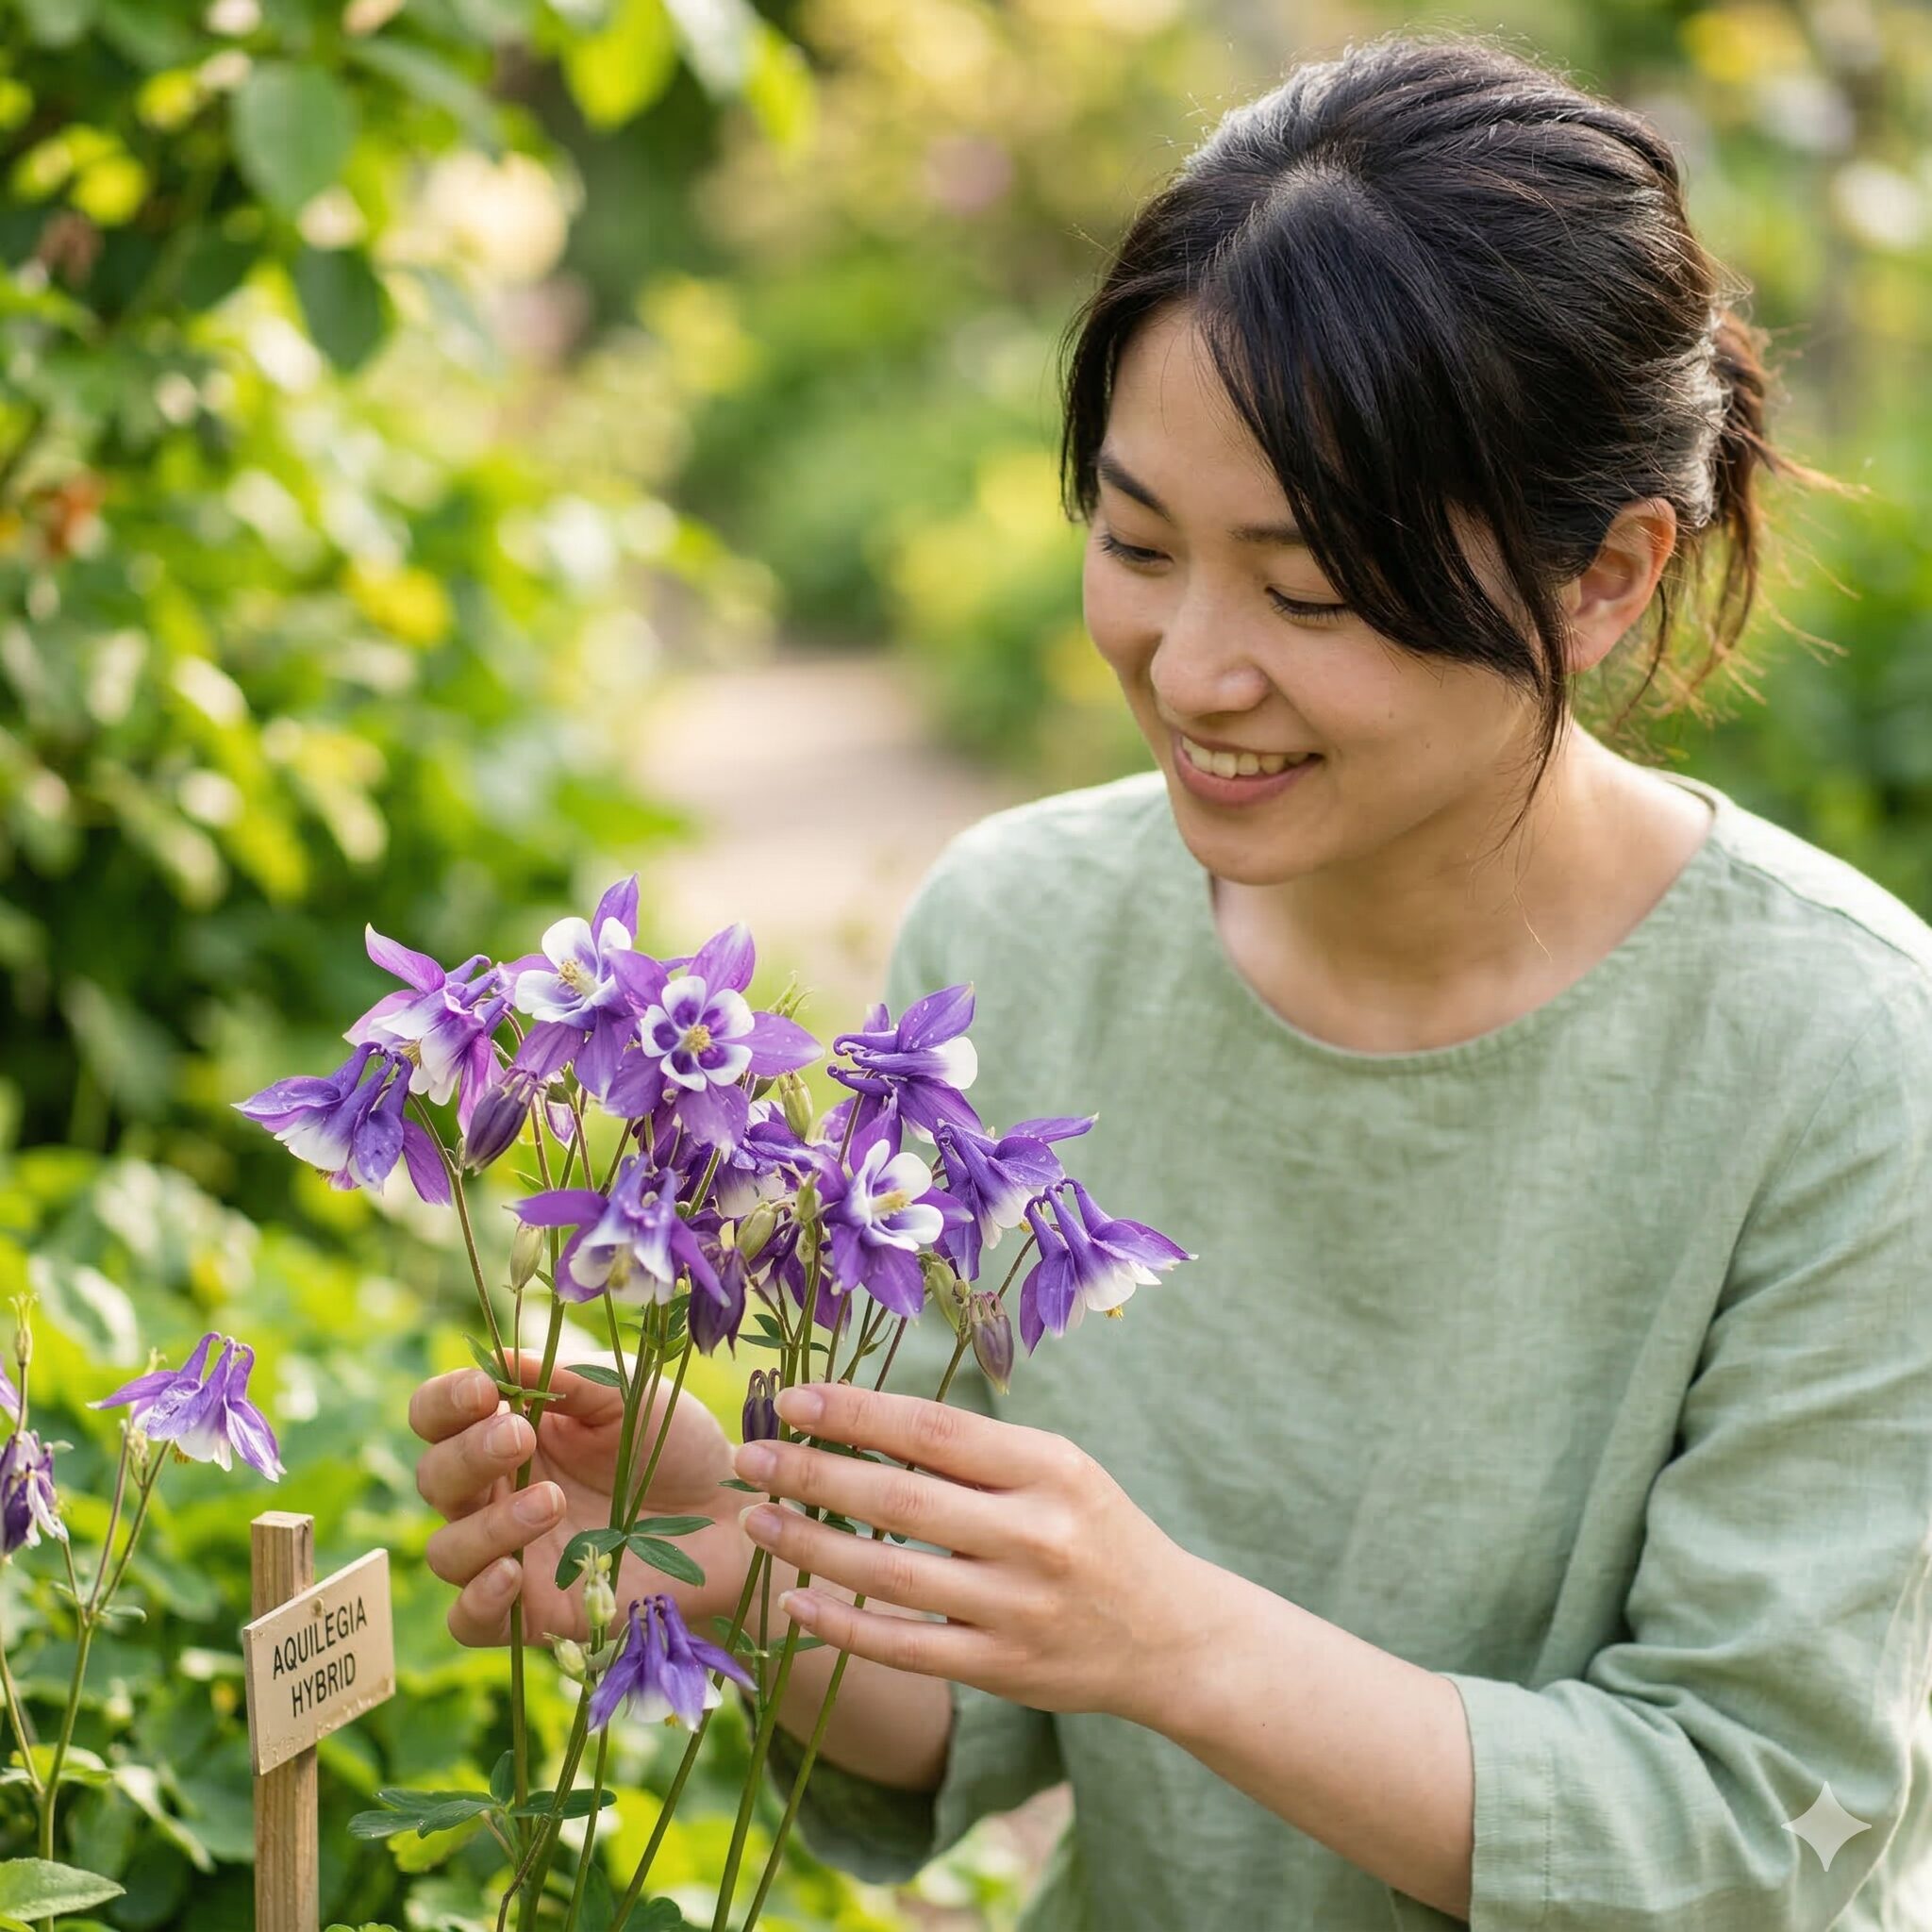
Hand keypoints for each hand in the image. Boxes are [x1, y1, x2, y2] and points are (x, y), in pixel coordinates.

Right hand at [408, 1350, 750, 1646]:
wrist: (727, 1513)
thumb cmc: (673, 1443)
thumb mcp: (626, 1396)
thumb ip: (566, 1378)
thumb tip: (497, 1357)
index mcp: (508, 1432)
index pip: (437, 1417)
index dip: (445, 1403)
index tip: (485, 1391)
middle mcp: (496, 1493)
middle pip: (434, 1478)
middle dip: (468, 1455)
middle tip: (522, 1438)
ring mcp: (510, 1555)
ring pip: (446, 1550)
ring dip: (486, 1525)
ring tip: (552, 1501)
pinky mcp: (532, 1613)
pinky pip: (469, 1619)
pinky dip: (478, 1599)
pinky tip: (513, 1573)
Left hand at [730, 1381, 1180, 1722]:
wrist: (1172, 1635)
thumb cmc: (1094, 1531)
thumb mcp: (1058, 1470)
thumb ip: (975, 1453)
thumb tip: (859, 1421)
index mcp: (1049, 1467)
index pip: (933, 1431)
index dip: (856, 1413)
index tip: (793, 1400)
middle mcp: (1035, 1535)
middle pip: (900, 1500)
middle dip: (814, 1474)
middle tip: (751, 1457)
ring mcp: (1017, 1607)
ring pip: (890, 1575)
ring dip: (811, 1546)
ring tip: (757, 1522)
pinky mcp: (1001, 1668)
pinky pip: (904, 1647)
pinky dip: (843, 1625)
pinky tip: (795, 1600)